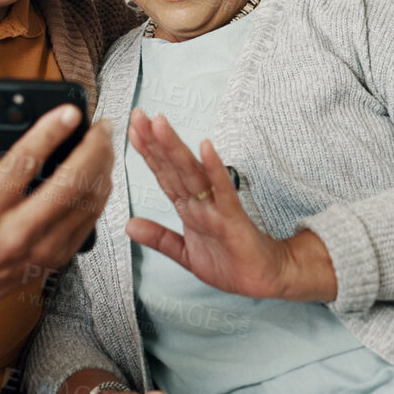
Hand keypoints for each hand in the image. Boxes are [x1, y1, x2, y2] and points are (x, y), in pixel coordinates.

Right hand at [0, 96, 112, 325]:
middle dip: (94, 149)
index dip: (50, 133)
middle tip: (101, 126)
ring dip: (103, 169)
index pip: (22, 163)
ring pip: (88, 203)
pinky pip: (90, 221)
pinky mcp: (57, 259)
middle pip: (70, 185)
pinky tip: (99, 175)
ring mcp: (41, 250)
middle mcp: (16, 233)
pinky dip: (100, 194)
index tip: (70, 112)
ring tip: (103, 145)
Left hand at [123, 109, 336, 301]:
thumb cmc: (231, 263)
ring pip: (192, 172)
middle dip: (155, 141)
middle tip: (139, 115)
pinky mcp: (233, 218)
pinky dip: (214, 168)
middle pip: (173, 167)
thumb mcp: (186, 254)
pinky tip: (206, 148)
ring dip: (175, 147)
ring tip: (160, 124)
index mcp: (189, 208)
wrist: (264, 278)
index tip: (133, 130)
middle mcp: (200, 202)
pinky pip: (222, 190)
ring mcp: (216, 207)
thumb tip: (129, 225)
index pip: (164, 175)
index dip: (148, 153)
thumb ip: (159, 238)